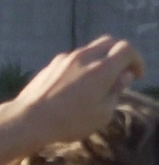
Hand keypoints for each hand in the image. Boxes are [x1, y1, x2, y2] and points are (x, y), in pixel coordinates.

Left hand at [7, 36, 144, 144]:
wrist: (27, 120)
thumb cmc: (69, 122)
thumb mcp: (102, 113)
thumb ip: (117, 91)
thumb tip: (124, 76)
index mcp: (101, 69)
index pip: (126, 49)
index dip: (136, 60)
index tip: (135, 75)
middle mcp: (83, 58)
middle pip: (108, 43)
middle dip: (119, 55)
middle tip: (120, 74)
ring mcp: (64, 59)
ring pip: (89, 50)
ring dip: (99, 60)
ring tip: (97, 82)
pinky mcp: (49, 66)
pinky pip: (72, 60)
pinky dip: (81, 66)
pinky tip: (76, 86)